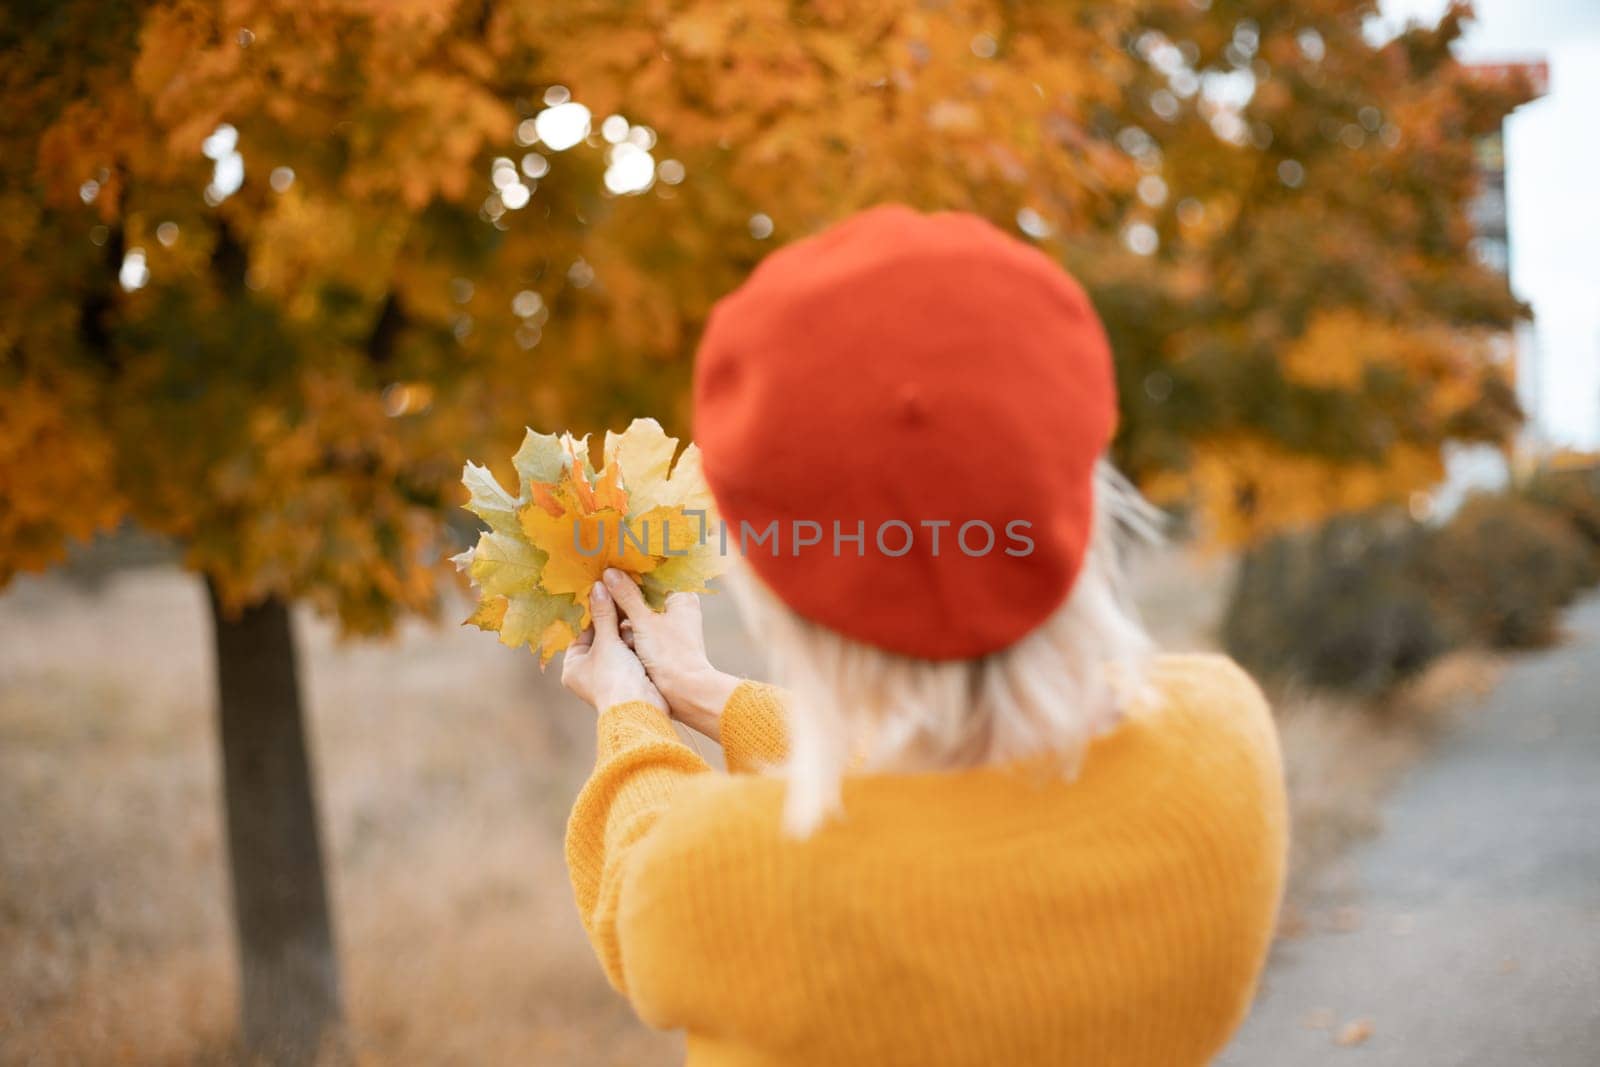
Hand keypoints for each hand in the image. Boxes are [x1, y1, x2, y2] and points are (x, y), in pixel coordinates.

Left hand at [561, 580, 666, 713]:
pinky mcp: (629, 676)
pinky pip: (630, 652)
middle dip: (612, 620)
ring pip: (617, 643)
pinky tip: (642, 627)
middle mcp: (588, 672)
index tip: (603, 591)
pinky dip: (635, 641)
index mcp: (573, 666)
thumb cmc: (614, 678)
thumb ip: (603, 614)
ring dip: (626, 630)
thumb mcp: (607, 641)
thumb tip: (598, 586)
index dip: (593, 611)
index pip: (581, 631)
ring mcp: (610, 675)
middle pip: (600, 636)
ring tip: (633, 612)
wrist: (641, 709)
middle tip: (621, 597)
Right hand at [601, 568, 740, 740]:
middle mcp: (678, 610)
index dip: (632, 572)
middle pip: (645, 595)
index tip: (610, 566)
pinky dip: (627, 630)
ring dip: (623, 614)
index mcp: (682, 597)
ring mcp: (670, 628)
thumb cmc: (670, 655)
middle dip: (624, 594)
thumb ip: (626, 596)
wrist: (685, 693)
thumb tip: (609, 573)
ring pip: (640, 614)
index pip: (655, 576)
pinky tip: (609, 628)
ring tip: (600, 605)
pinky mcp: (661, 645)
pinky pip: (640, 630)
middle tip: (600, 586)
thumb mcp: (643, 622)